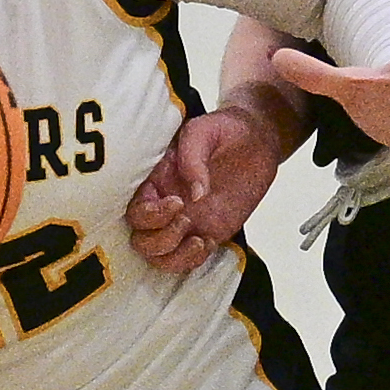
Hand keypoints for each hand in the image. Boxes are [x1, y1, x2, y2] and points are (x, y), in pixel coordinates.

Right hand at [126, 105, 283, 274]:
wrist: (255, 139)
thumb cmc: (223, 129)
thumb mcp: (203, 131)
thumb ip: (193, 159)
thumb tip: (195, 195)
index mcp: (155, 179)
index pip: (134, 209)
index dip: (149, 214)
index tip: (177, 202)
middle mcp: (164, 204)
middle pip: (140, 239)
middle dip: (160, 238)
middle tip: (187, 219)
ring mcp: (185, 221)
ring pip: (159, 256)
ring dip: (174, 256)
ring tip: (200, 239)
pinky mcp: (207, 232)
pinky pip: (188, 261)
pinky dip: (193, 261)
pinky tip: (209, 242)